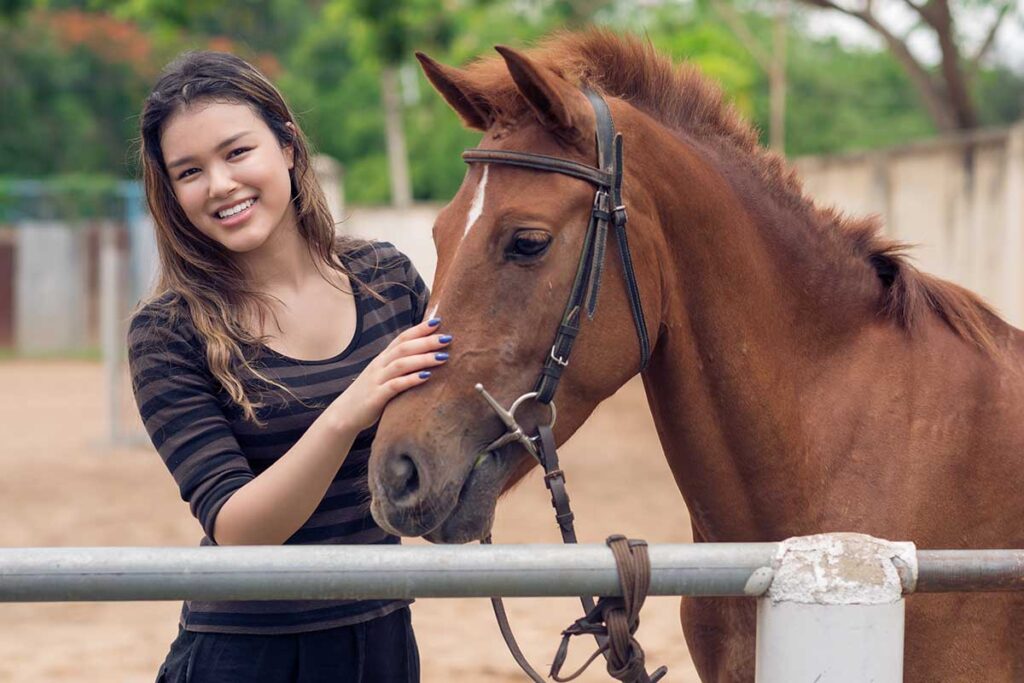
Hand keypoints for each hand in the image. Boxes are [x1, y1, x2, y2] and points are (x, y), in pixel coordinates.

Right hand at [328, 317, 450, 431]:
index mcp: (382, 358)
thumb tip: (424, 358)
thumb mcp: (383, 375)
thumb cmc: (370, 394)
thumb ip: (399, 366)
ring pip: (401, 364)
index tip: (438, 321)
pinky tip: (426, 376)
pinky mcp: (376, 397)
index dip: (419, 329)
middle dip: (426, 342)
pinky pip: (395, 385)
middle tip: (448, 338)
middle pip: (404, 348)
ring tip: (443, 357)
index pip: (402, 338)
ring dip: (423, 359)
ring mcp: (377, 380)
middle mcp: (379, 365)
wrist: (344, 414)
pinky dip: (411, 379)